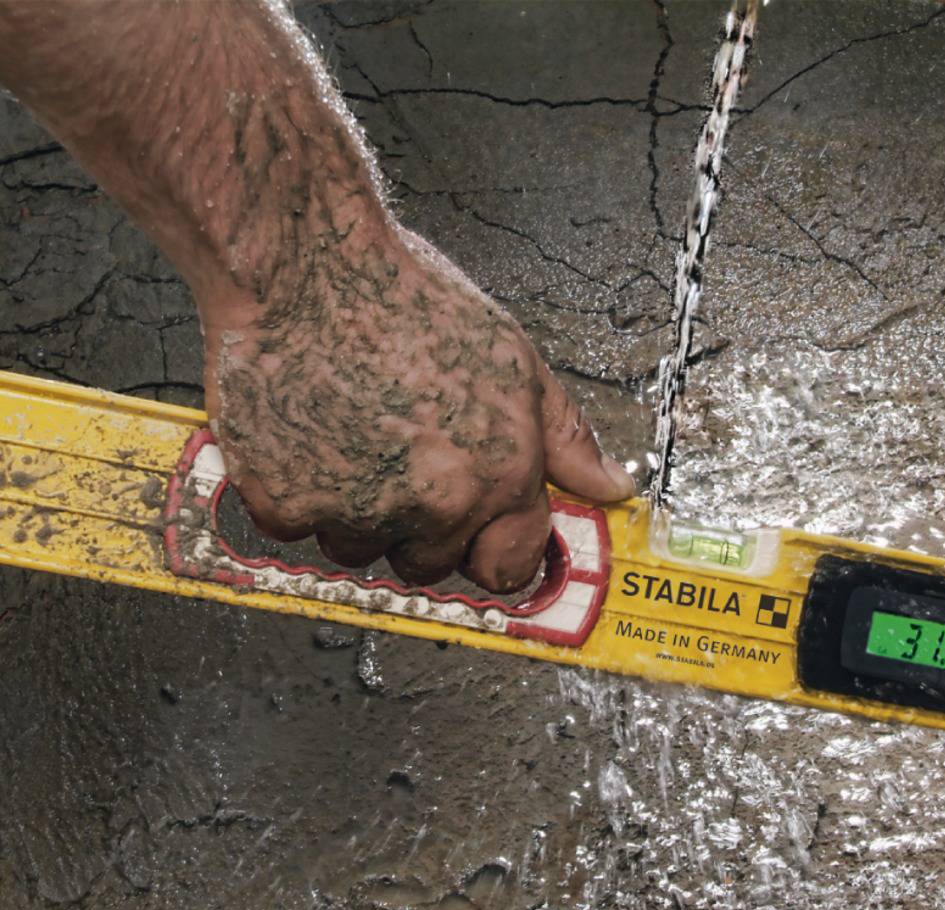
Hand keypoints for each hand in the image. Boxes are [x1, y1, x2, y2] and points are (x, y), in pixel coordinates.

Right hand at [201, 210, 634, 591]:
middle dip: (415, 526)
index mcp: (499, 477)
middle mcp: (435, 505)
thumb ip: (567, 437)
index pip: (508, 568)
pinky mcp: (286, 504)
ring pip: (358, 548)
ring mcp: (358, 511)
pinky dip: (292, 492)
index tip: (472, 531)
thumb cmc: (402, 298)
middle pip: (428, 564)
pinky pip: (294, 527)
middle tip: (395, 453)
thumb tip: (612, 486)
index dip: (490, 548)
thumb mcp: (514, 358)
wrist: (302, 261)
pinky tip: (305, 431)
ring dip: (351, 510)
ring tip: (346, 431)